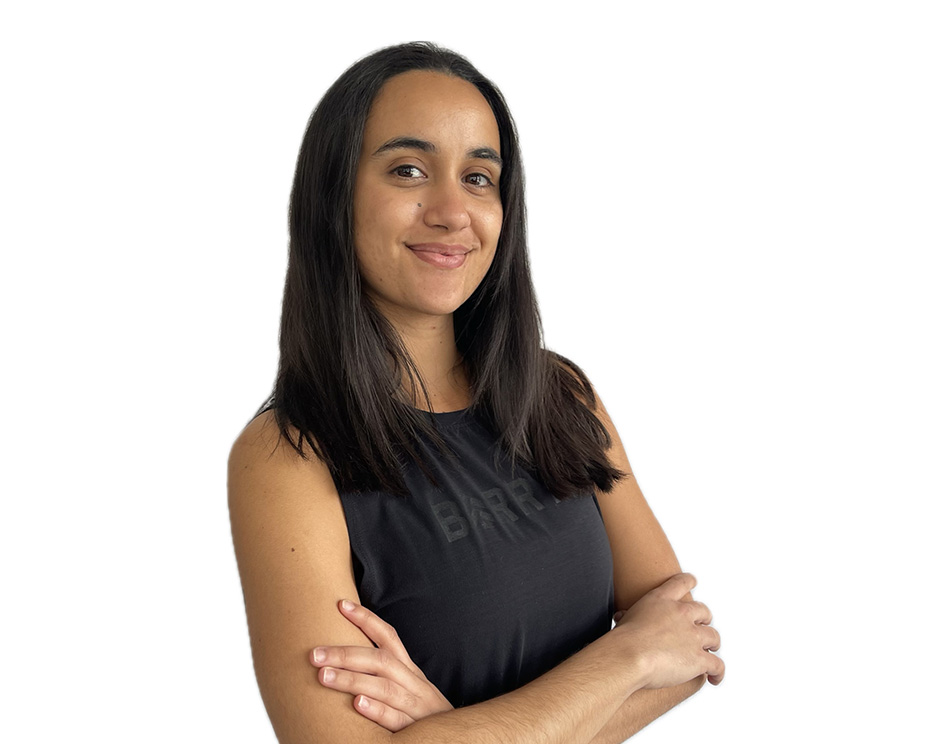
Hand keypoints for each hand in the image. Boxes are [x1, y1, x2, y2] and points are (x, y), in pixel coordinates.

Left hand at [309, 600, 453, 730]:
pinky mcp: (415, 729)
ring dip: (352, 680)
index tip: (342, 604)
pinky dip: (377, 710)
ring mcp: (416, 706)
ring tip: (324, 676)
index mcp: (409, 669)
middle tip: (314, 654)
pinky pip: (396, 719)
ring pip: (384, 687)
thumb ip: (385, 673)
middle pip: (381, 660)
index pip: (389, 636)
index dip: (367, 619)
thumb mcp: (408, 686)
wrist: (456, 739)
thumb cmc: (423, 713)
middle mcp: (413, 682)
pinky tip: (357, 704)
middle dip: (346, 654)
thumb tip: (347, 656)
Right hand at [613, 573, 723, 688]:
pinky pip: (716, 664)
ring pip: (713, 637)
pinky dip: (718, 672)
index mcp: (662, 600)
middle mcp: (681, 614)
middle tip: (701, 627)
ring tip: (711, 651)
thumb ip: (628, 615)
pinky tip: (715, 678)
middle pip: (703, 612)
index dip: (689, 581)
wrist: (628, 655)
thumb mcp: (624, 618)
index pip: (681, 582)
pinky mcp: (699, 658)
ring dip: (712, 644)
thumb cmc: (622, 639)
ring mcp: (693, 636)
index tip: (693, 581)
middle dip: (704, 620)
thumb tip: (620, 616)